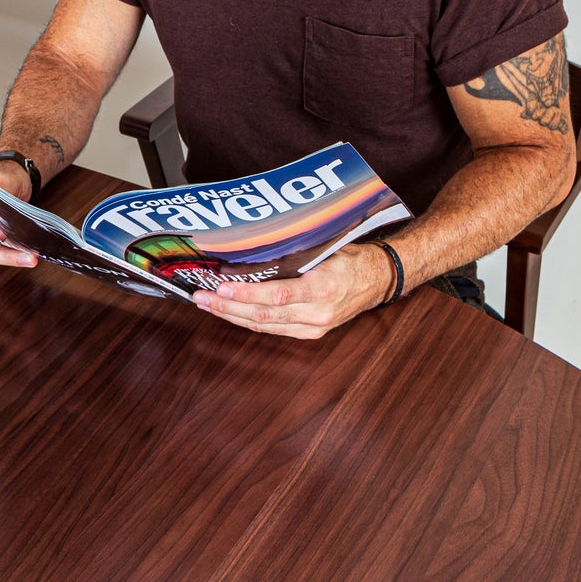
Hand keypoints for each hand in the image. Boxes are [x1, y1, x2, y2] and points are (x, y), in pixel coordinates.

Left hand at [191, 245, 393, 338]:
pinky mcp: (311, 333)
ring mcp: (314, 327)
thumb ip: (295, 254)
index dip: (247, 295)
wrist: (379, 280)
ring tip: (207, 305)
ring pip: (265, 326)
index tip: (221, 287)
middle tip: (201, 298)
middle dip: (228, 308)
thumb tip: (254, 249)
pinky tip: (230, 313)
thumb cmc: (352, 259)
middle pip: (264, 316)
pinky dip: (248, 321)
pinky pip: (273, 330)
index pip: (278, 295)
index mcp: (323, 288)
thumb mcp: (326, 248)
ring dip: (232, 316)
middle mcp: (318, 313)